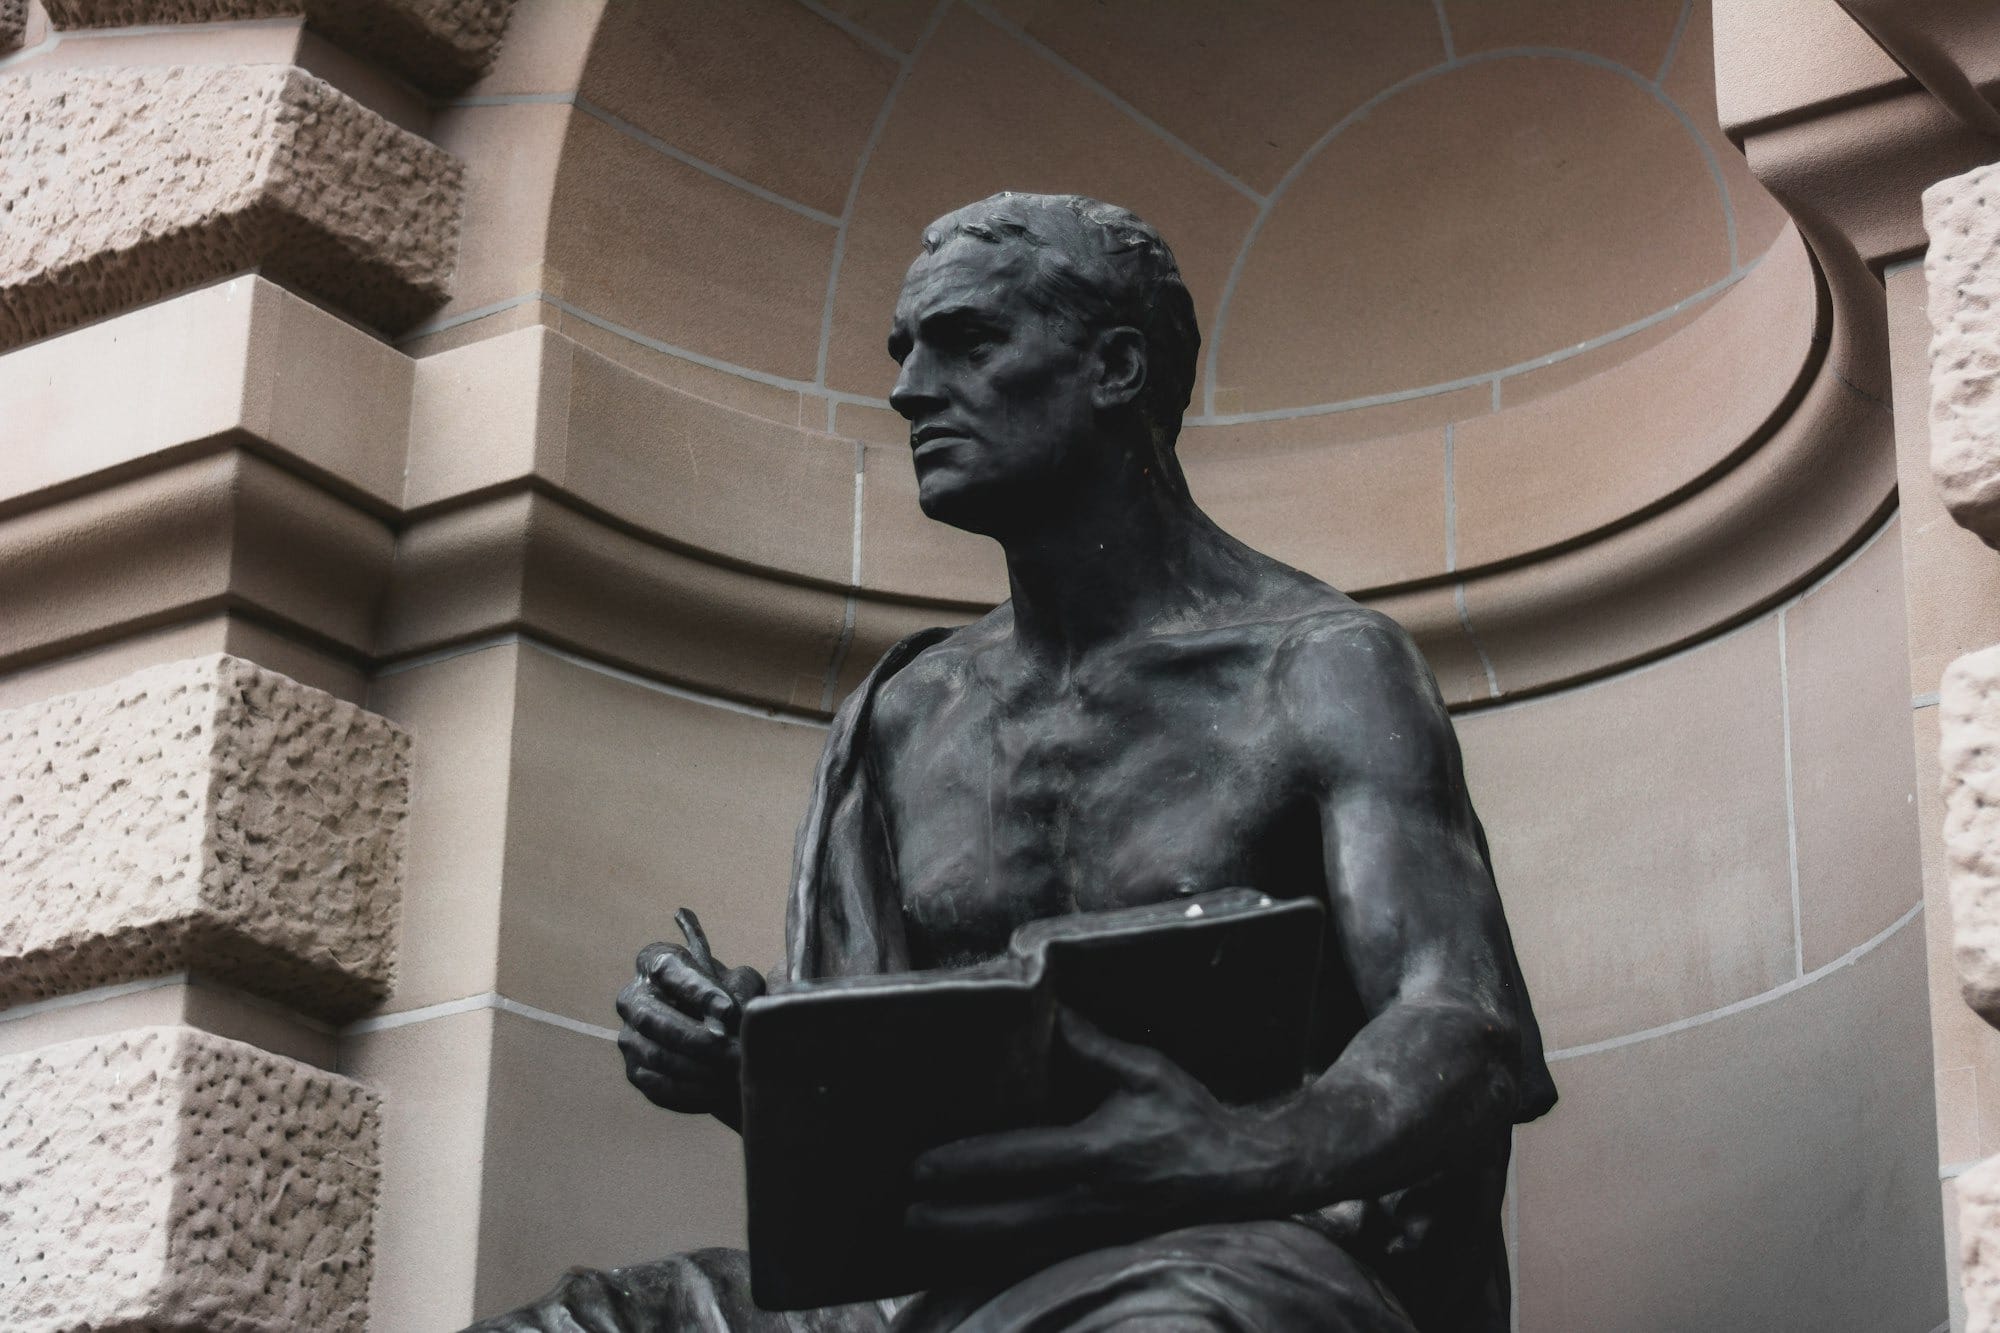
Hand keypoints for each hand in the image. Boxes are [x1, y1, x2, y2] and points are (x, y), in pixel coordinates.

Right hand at [615, 908, 764, 1128]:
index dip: (698, 991)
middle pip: (653, 1019)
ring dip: (698, 1070)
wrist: (721, 1031)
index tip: (729, 1011)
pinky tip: (720, 1092)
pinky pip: (658, 1085)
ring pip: (656, 1056)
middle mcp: (633, 997)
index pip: (667, 970)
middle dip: (698, 1040)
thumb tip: (724, 1017)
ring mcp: (629, 1036)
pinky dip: (691, 1091)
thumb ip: (737, 991)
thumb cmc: (731, 997)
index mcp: (656, 961)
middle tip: (734, 1055)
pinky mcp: (636, 1070)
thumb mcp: (742, 984)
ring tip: (733, 1076)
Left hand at [906, 1009, 1299, 1252]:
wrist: (1242, 1175)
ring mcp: (1095, 1231)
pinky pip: (1041, 1255)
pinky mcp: (1102, 1246)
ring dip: (968, 1244)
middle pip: (1006, 1219)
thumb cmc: (1191, 1118)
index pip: (1018, 1161)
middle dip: (952, 1219)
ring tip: (921, 1235)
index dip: (966, 1166)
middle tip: (905, 1212)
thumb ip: (1095, 1048)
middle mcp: (1091, 1199)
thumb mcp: (1147, 1072)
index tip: (922, 1167)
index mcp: (1097, 1152)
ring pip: (1019, 1245)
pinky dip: (1001, 1254)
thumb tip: (1052, 1014)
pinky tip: (969, 1252)